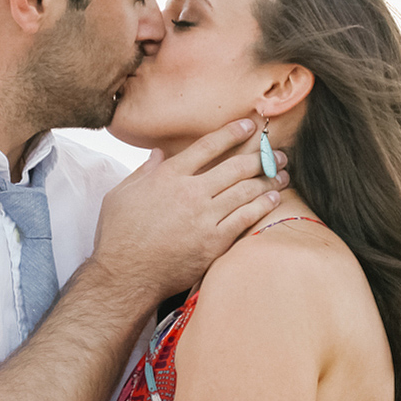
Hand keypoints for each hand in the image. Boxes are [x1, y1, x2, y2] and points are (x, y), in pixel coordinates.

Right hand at [90, 120, 284, 304]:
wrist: (125, 275)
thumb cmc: (118, 235)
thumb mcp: (121, 194)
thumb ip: (143, 171)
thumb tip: (158, 154)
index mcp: (168, 176)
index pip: (207, 146)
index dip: (231, 133)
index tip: (248, 126)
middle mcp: (190, 193)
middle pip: (234, 167)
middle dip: (260, 156)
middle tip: (276, 153)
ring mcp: (204, 218)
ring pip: (245, 191)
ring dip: (267, 180)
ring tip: (282, 173)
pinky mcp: (213, 242)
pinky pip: (245, 219)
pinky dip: (262, 206)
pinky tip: (273, 199)